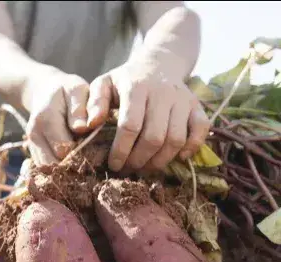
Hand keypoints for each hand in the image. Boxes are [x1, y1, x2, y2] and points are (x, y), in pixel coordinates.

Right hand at [23, 69, 89, 165]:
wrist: (45, 92)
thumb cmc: (67, 91)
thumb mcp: (77, 90)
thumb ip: (80, 108)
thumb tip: (82, 128)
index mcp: (46, 118)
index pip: (63, 148)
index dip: (82, 153)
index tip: (97, 151)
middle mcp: (34, 134)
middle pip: (54, 164)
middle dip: (74, 165)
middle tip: (92, 160)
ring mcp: (31, 145)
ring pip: (48, 170)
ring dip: (66, 170)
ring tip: (82, 162)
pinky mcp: (33, 152)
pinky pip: (45, 170)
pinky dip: (59, 170)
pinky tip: (73, 162)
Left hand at [85, 60, 210, 171]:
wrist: (159, 64)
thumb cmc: (125, 80)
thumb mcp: (103, 84)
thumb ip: (93, 103)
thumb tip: (88, 126)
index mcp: (136, 88)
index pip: (130, 126)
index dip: (121, 150)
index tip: (113, 164)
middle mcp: (163, 93)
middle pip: (154, 137)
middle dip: (139, 160)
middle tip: (128, 169)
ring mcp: (183, 99)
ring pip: (176, 139)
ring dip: (160, 160)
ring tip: (145, 168)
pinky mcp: (197, 106)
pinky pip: (201, 130)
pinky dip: (192, 147)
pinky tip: (178, 157)